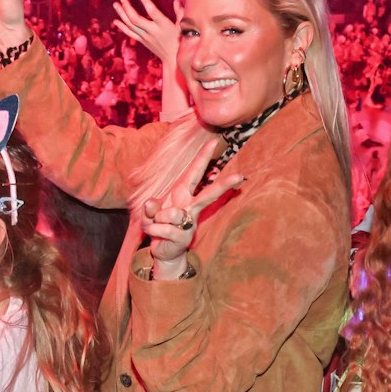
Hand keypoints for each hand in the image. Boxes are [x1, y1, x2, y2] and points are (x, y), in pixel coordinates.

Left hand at [112, 0, 180, 66]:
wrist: (173, 60)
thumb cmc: (180, 41)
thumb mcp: (183, 27)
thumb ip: (180, 13)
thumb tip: (176, 0)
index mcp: (163, 26)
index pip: (152, 12)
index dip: (146, 2)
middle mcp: (152, 31)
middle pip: (136, 19)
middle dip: (127, 8)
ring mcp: (146, 37)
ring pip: (131, 25)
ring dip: (122, 14)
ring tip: (116, 5)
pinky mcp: (142, 41)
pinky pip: (130, 33)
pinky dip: (122, 27)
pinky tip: (116, 20)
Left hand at [141, 139, 241, 272]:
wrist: (162, 250)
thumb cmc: (159, 224)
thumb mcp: (150, 212)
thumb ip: (150, 207)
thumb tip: (151, 205)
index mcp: (182, 192)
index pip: (194, 172)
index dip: (203, 156)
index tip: (214, 141)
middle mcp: (189, 205)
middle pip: (208, 194)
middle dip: (224, 185)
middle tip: (240, 177)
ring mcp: (189, 222)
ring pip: (172, 214)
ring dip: (156, 219)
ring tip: (157, 223)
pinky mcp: (184, 237)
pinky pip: (162, 228)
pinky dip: (152, 230)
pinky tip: (157, 235)